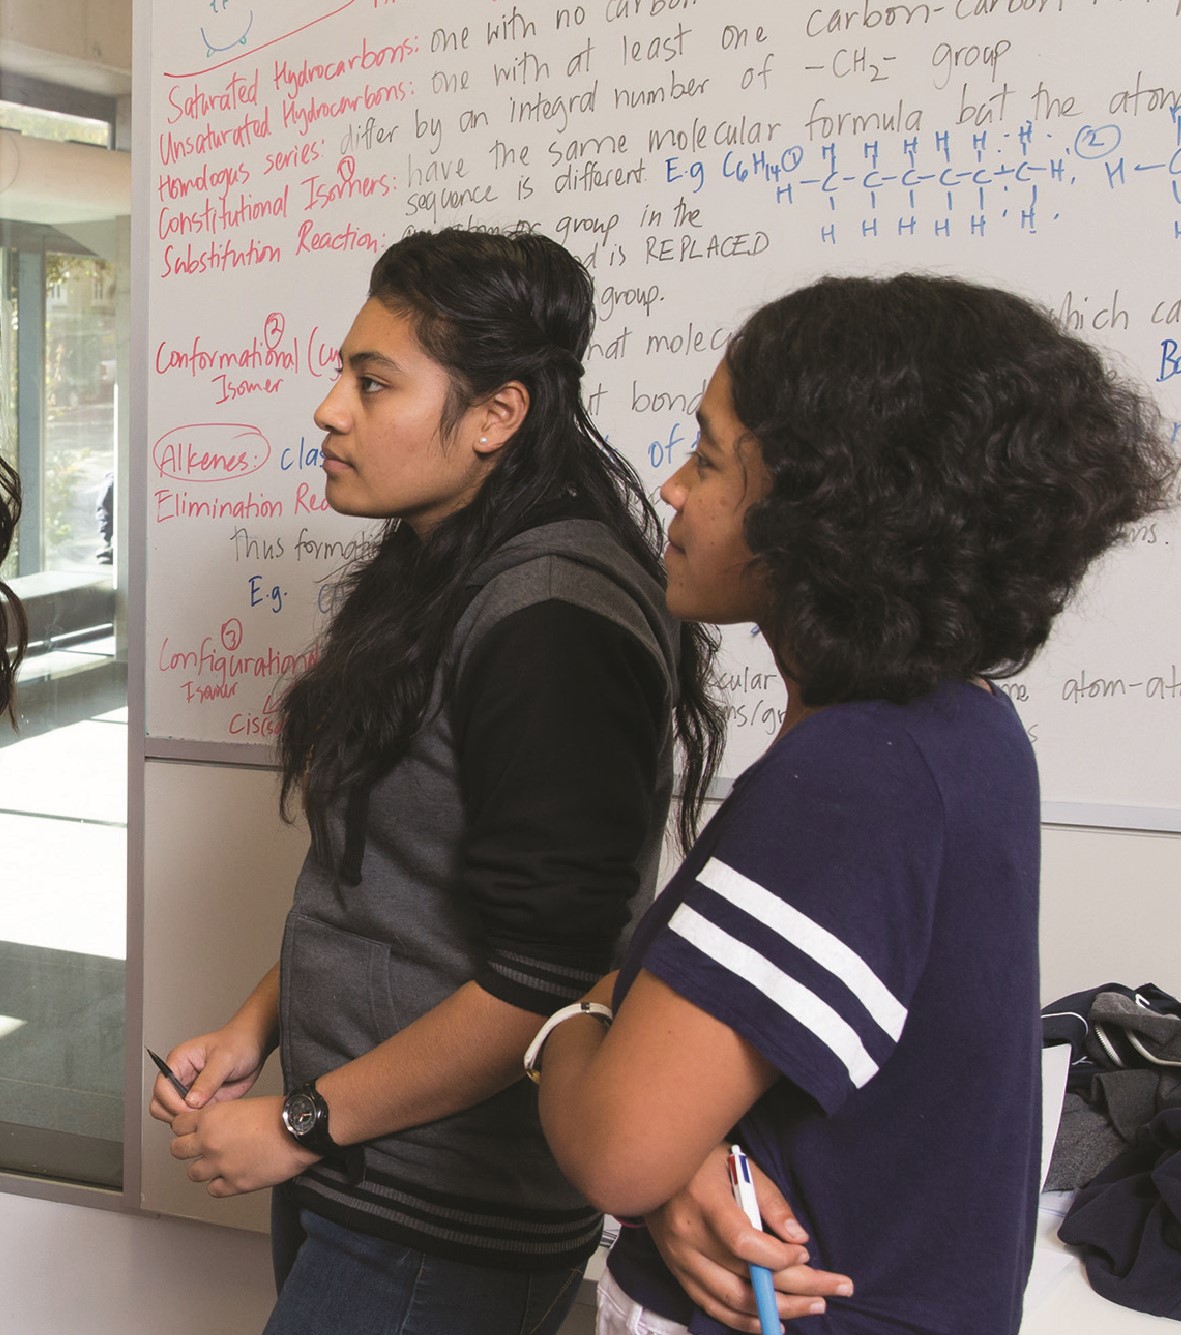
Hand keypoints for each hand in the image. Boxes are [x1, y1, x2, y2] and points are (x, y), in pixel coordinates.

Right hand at [148, 1024, 267, 1125]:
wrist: (255, 1047)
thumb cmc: (238, 1042)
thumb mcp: (225, 1058)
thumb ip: (208, 1080)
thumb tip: (191, 1102)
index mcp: (179, 1061)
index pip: (161, 1087)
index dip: (172, 1102)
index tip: (189, 1108)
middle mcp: (180, 1077)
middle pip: (160, 1104)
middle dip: (175, 1114)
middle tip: (198, 1114)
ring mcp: (189, 1091)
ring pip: (172, 1114)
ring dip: (186, 1120)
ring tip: (208, 1113)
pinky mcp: (201, 1102)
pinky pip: (191, 1118)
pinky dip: (199, 1121)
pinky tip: (214, 1115)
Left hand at [169, 1096, 318, 1196]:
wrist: (299, 1130)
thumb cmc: (278, 1114)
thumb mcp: (242, 1105)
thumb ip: (222, 1118)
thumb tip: (212, 1127)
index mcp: (211, 1118)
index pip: (178, 1125)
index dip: (185, 1128)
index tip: (190, 1131)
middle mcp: (210, 1142)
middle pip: (177, 1150)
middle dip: (187, 1149)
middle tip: (200, 1148)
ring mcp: (221, 1165)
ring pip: (193, 1173)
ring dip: (204, 1168)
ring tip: (218, 1164)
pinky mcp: (235, 1184)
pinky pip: (214, 1190)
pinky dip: (220, 1184)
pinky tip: (231, 1175)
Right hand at [644, 1145, 852, 1330]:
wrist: (650, 1166)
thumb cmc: (700, 1159)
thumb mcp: (737, 1163)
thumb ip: (769, 1200)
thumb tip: (798, 1239)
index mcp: (704, 1201)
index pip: (743, 1243)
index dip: (778, 1257)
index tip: (805, 1254)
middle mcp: (688, 1237)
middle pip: (745, 1278)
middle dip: (797, 1289)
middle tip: (834, 1289)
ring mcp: (680, 1260)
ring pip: (732, 1301)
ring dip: (777, 1311)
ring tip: (814, 1306)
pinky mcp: (678, 1273)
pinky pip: (713, 1307)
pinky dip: (745, 1321)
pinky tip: (774, 1323)